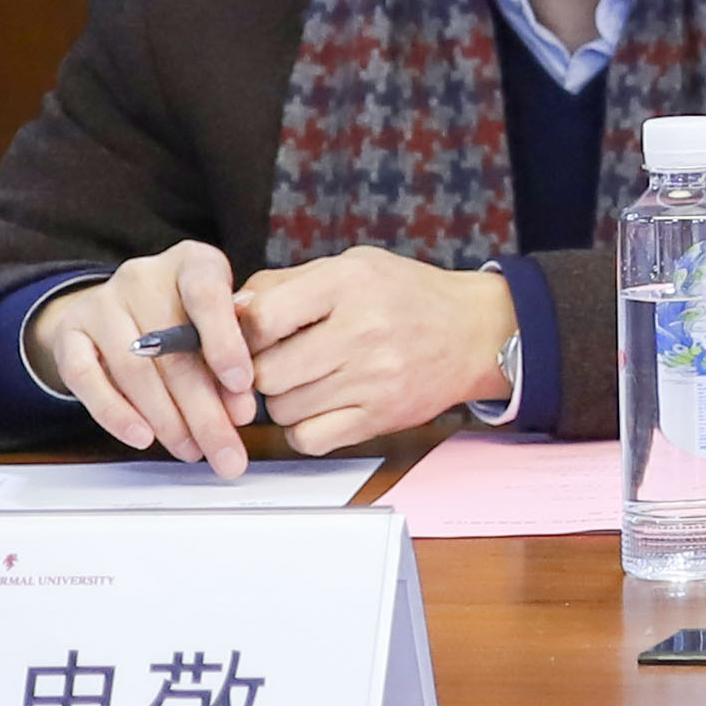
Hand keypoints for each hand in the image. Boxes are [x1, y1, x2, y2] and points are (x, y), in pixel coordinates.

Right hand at [19, 243, 261, 476]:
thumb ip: (233, 353)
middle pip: (174, 350)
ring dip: (168, 420)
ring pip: (135, 370)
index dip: (227, 343)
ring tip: (194, 452)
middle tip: (228, 453)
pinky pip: (86, 379)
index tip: (244, 388)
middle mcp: (143, 276)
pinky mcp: (68, 334)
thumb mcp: (219, 319)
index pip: (207, 295)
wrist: (120, 307)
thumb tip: (241, 408)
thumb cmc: (188, 315)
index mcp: (192, 262)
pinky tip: (142, 439)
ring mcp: (100, 303)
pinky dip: (115, 413)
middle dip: (206, 410)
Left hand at [231, 250, 518, 456]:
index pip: (261, 318)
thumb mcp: (353, 266)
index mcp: (349, 284)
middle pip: (265, 373)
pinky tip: (322, 406)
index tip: (251, 335)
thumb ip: (288, 284)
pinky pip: (308, 439)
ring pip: (282, 409)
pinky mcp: (381, 417)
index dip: (240, 332)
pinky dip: (304, 428)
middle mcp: (362, 331)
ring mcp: (374, 379)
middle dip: (259, 371)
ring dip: (283, 399)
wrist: (476, 332)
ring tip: (309, 379)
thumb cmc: (408, 296)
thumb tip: (228, 310)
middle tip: (278, 361)